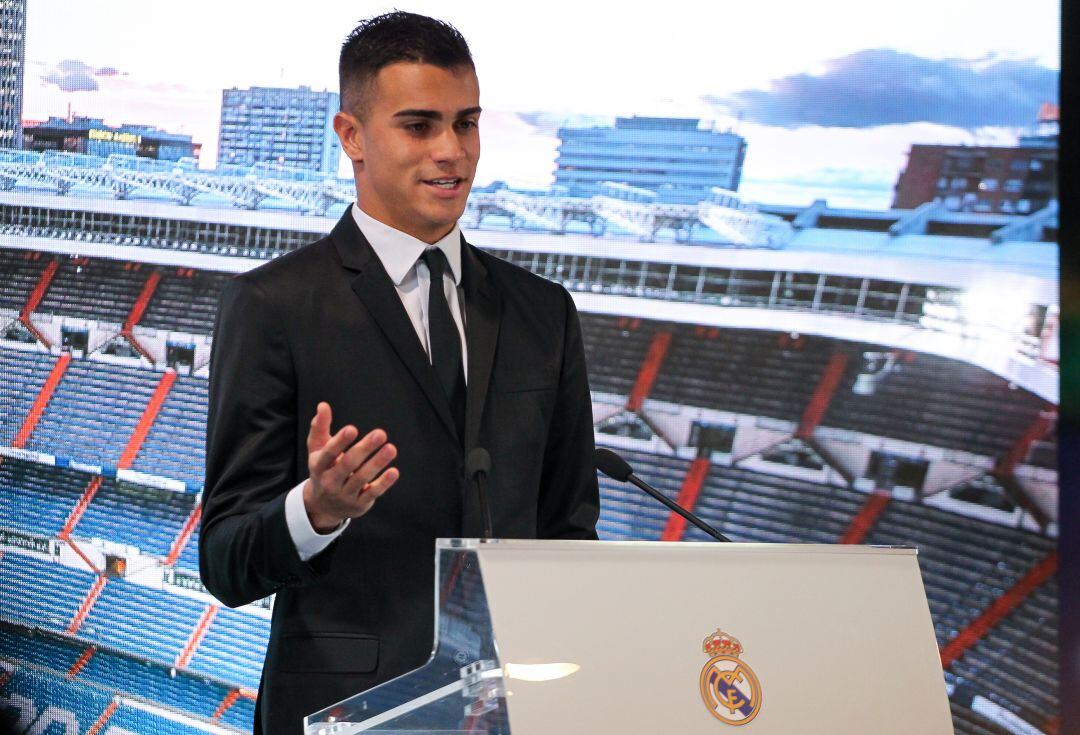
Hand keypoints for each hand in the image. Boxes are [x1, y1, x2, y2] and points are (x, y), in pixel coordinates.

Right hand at [303, 402, 399, 532]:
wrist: (322, 506)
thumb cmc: (323, 469)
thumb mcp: (317, 450)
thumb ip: (320, 427)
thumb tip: (323, 405)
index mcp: (319, 466)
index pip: (328, 453)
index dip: (339, 442)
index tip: (352, 429)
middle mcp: (330, 482)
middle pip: (348, 465)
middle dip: (364, 449)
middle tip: (380, 433)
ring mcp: (344, 494)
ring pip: (362, 478)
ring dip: (377, 463)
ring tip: (391, 448)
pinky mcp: (359, 504)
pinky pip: (372, 493)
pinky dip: (383, 483)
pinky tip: (394, 471)